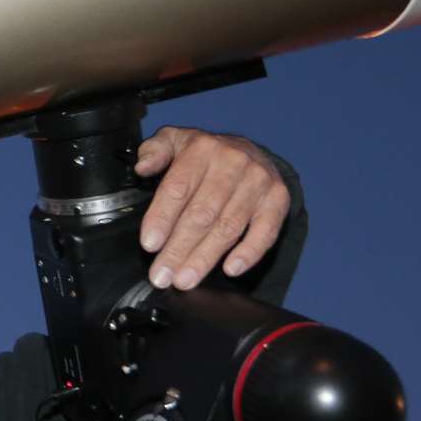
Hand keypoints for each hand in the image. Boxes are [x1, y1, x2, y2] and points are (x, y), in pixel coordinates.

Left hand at [134, 126, 290, 289]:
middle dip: (179, 249)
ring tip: (185, 280)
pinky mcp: (278, 199)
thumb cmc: (204, 154)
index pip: (178, 188)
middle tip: (162, 276)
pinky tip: (230, 269)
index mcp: (202, 149)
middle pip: (202, 214)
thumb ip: (154, 151)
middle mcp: (233, 163)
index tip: (150, 245)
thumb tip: (142, 167)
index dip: (162, 218)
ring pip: (228, 227)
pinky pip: (265, 231)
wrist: (249, 151)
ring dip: (205, 258)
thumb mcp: (175, 141)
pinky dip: (249, 253)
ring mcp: (258, 182)